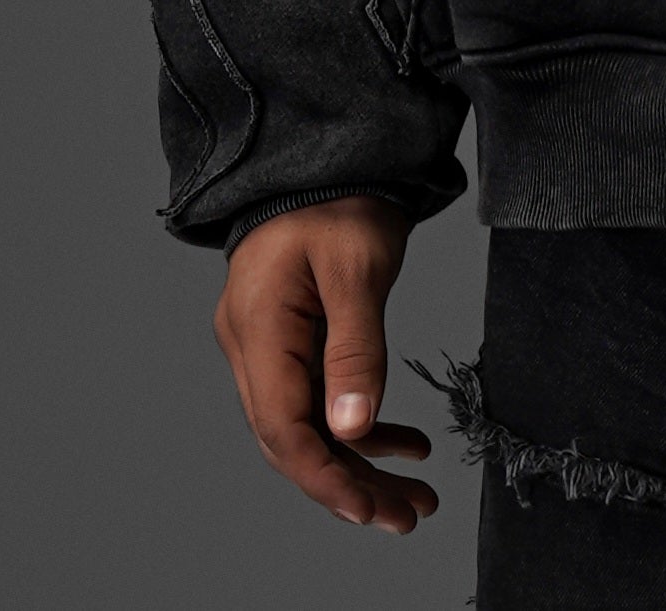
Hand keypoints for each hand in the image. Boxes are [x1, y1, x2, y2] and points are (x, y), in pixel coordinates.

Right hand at [213, 196, 437, 532]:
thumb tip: (353, 428)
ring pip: (308, 425)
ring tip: (414, 495)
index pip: (283, 429)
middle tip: (408, 515)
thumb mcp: (358, 265)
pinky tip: (403, 442)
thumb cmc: (340, 194)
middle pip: (294, 439)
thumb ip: (354, 347)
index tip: (372, 510)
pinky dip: (359, 423)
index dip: (326, 477)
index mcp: (258, 327)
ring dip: (358, 463)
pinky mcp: (290, 337)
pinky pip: (318, 398)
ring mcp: (266, 342)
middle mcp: (251, 344)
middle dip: (349, 485)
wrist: (323, 149)